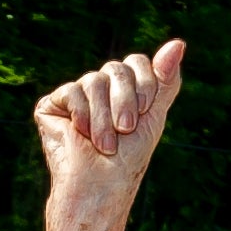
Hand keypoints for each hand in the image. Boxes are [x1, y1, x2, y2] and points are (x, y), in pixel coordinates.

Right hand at [35, 40, 183, 218]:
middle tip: (126, 130)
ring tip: (105, 145)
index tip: (145, 111)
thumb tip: (178, 43)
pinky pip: (71, 92)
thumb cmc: (128, 160)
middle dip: (126, 101)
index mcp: (125, 91)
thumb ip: (164, 81)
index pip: (136, 63)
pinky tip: (82, 137)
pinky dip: (83, 116)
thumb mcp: (153, 117)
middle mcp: (101, 90)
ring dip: (104, 117)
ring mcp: (76, 96)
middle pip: (116, 68)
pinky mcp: (52, 106)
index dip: (144, 84)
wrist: (100, 187)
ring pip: (93, 81)